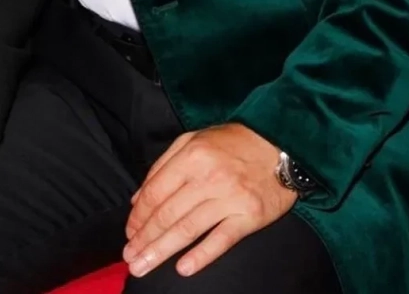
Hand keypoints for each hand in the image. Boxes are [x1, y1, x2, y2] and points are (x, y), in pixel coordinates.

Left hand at [123, 123, 296, 279]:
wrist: (279, 144)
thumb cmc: (232, 142)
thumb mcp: (193, 140)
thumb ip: (163, 165)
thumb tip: (137, 199)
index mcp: (191, 156)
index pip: (156, 191)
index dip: (139, 215)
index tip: (129, 233)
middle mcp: (208, 177)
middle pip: (168, 214)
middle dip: (145, 238)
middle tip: (130, 257)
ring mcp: (230, 198)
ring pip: (189, 229)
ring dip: (162, 250)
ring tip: (144, 265)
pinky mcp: (250, 216)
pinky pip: (222, 240)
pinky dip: (201, 255)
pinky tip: (183, 268)